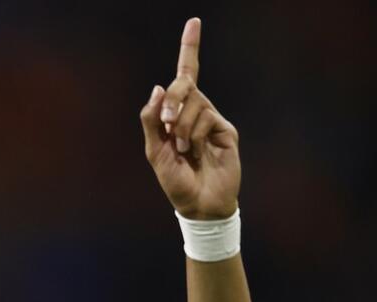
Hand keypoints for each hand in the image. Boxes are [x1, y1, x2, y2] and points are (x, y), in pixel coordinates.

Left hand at [139, 18, 239, 219]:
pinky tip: (195, 151)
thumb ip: (151, 120)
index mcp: (176, 114)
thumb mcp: (154, 151)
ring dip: (181, 128)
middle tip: (167, 122)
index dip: (189, 49)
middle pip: (184, 85)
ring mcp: (211, 120)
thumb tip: (158, 87)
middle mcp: (195, 111)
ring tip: (183, 150)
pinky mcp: (225, 130)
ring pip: (194, 104)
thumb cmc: (175, 180)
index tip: (194, 22)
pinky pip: (206, 118)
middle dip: (173, 99)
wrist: (198, 204)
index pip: (184, 77)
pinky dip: (195, 135)